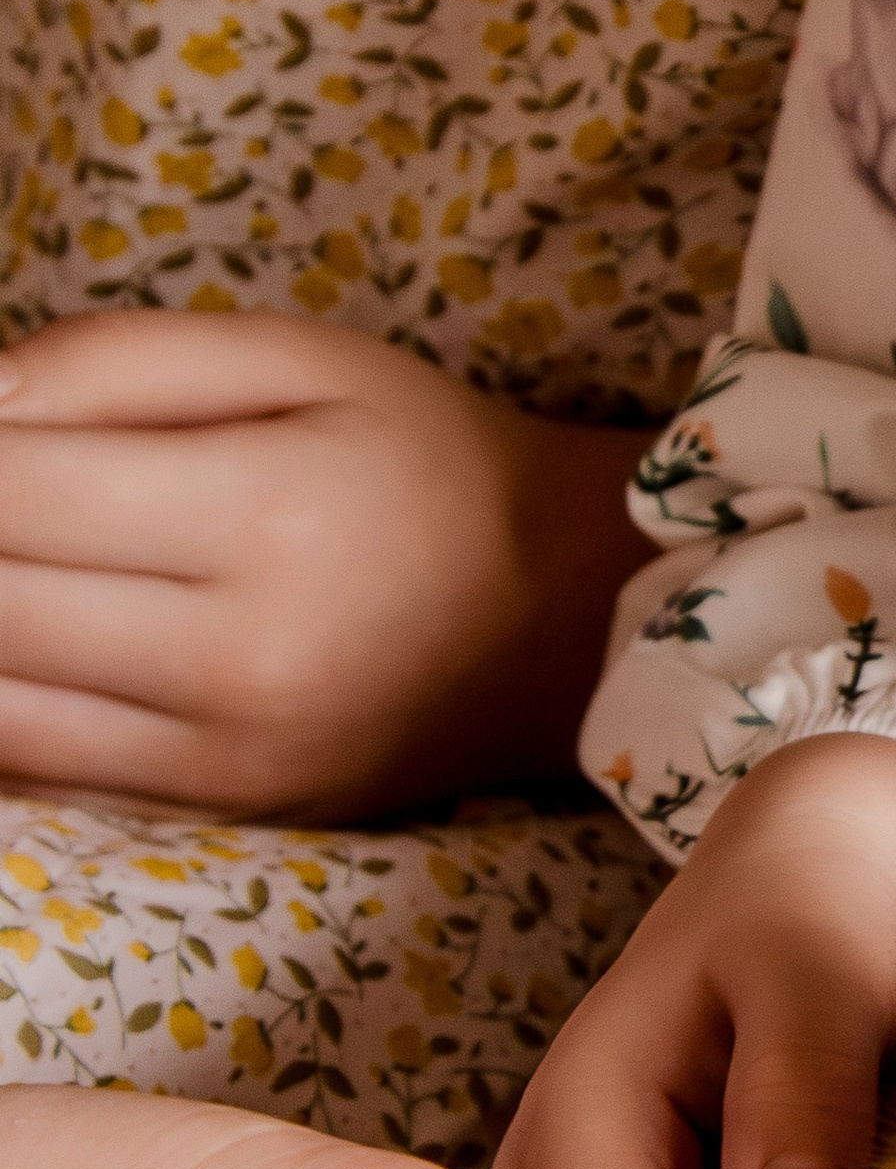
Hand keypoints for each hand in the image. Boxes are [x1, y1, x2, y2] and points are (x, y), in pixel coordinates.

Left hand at [0, 308, 653, 813]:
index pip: (13, 491)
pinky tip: (33, 644)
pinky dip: (3, 710)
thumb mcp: (304, 356)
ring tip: (25, 568)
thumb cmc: (425, 461)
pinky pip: (42, 777)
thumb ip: (123, 359)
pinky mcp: (223, 812)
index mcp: (267, 513)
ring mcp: (229, 756)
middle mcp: (241, 655)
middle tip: (12, 501)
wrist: (566, 619)